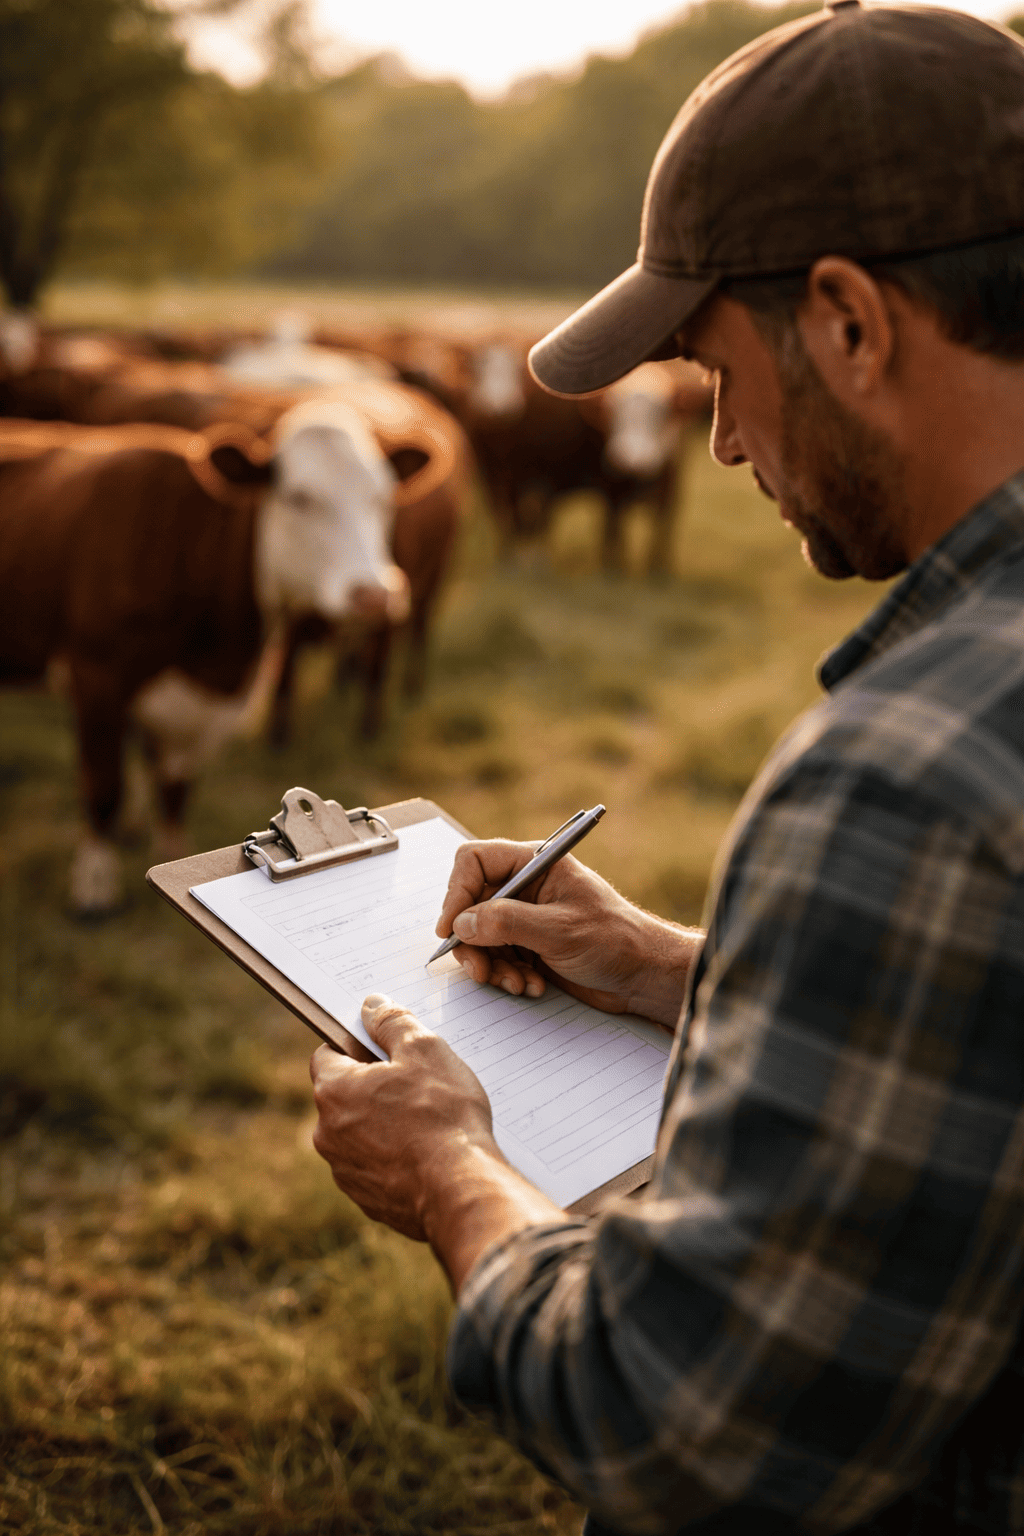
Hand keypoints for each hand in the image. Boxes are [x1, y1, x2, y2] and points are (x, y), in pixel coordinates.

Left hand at [310, 994, 563, 1288]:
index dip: (356, 1045)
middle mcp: (328, 1133)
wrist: (459, 1190)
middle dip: (374, 1086)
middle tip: (417, 1082)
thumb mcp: (425, 1050)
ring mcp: (346, 1171)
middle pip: (345, 1096)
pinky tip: (428, 1154)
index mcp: (334, 1091)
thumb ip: (393, 1023)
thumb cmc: (443, 1116)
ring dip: (384, 1124)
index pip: (328, 1054)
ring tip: (428, 1121)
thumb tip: (372, 1005)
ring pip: (361, 1134)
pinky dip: (396, 1158)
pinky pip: (377, 1167)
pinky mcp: (368, 1200)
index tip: (384, 1047)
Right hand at [434, 840, 701, 1027]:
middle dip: (473, 942)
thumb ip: (506, 923)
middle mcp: (525, 886)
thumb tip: (461, 924)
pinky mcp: (529, 946)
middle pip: (471, 904)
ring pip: (480, 936)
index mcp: (535, 864)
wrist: (644, 976)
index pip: (475, 862)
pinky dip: (506, 975)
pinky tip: (531, 987)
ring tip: (516, 984)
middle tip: (479, 971)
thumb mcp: (558, 929)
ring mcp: (526, 917)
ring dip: (491, 965)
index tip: (451, 929)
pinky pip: (497, 957)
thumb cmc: (614, 940)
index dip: (456, 892)